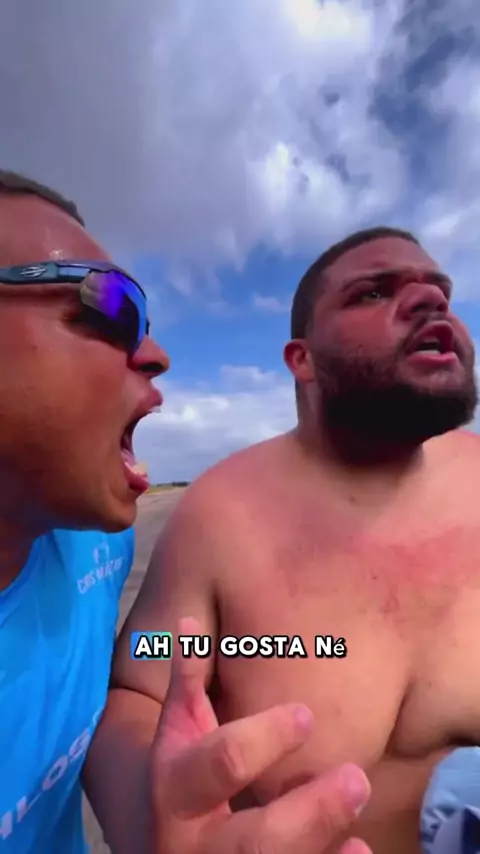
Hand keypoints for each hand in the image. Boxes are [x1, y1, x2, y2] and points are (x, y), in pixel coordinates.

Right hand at [149, 617, 371, 853]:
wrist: (146, 840)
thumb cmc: (176, 772)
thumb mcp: (176, 727)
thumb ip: (186, 679)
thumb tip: (187, 620)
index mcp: (176, 790)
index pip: (222, 764)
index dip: (264, 739)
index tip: (306, 715)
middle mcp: (194, 845)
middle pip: (253, 841)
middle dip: (307, 814)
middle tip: (356, 778)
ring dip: (320, 852)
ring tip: (361, 831)